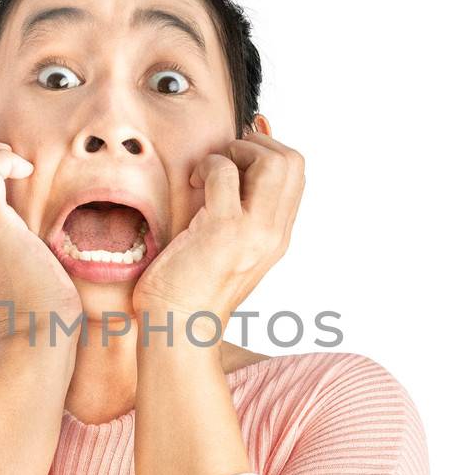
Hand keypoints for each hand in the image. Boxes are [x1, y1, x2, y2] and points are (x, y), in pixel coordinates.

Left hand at [131, 128, 304, 331]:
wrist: (178, 330)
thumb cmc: (191, 289)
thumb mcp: (229, 249)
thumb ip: (240, 216)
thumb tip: (232, 168)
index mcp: (277, 236)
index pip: (296, 174)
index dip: (266, 152)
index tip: (234, 162)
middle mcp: (273, 233)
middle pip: (293, 160)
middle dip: (255, 144)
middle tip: (224, 162)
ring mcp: (253, 231)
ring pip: (272, 160)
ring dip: (236, 151)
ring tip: (210, 172)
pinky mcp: (223, 230)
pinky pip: (224, 172)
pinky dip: (206, 166)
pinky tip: (191, 185)